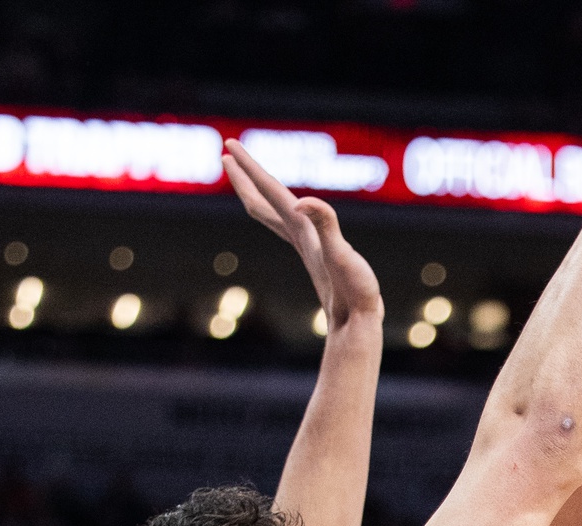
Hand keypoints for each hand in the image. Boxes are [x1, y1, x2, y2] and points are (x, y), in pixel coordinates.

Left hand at [223, 138, 382, 333]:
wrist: (354, 325)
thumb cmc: (352, 290)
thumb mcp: (341, 252)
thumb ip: (325, 223)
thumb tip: (301, 203)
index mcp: (301, 228)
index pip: (269, 190)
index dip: (249, 166)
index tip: (228, 146)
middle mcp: (299, 235)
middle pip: (261, 201)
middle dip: (244, 177)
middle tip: (227, 154)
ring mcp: (306, 246)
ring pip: (272, 213)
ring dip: (258, 193)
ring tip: (248, 178)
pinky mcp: (316, 256)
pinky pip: (290, 224)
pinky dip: (282, 211)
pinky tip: (290, 212)